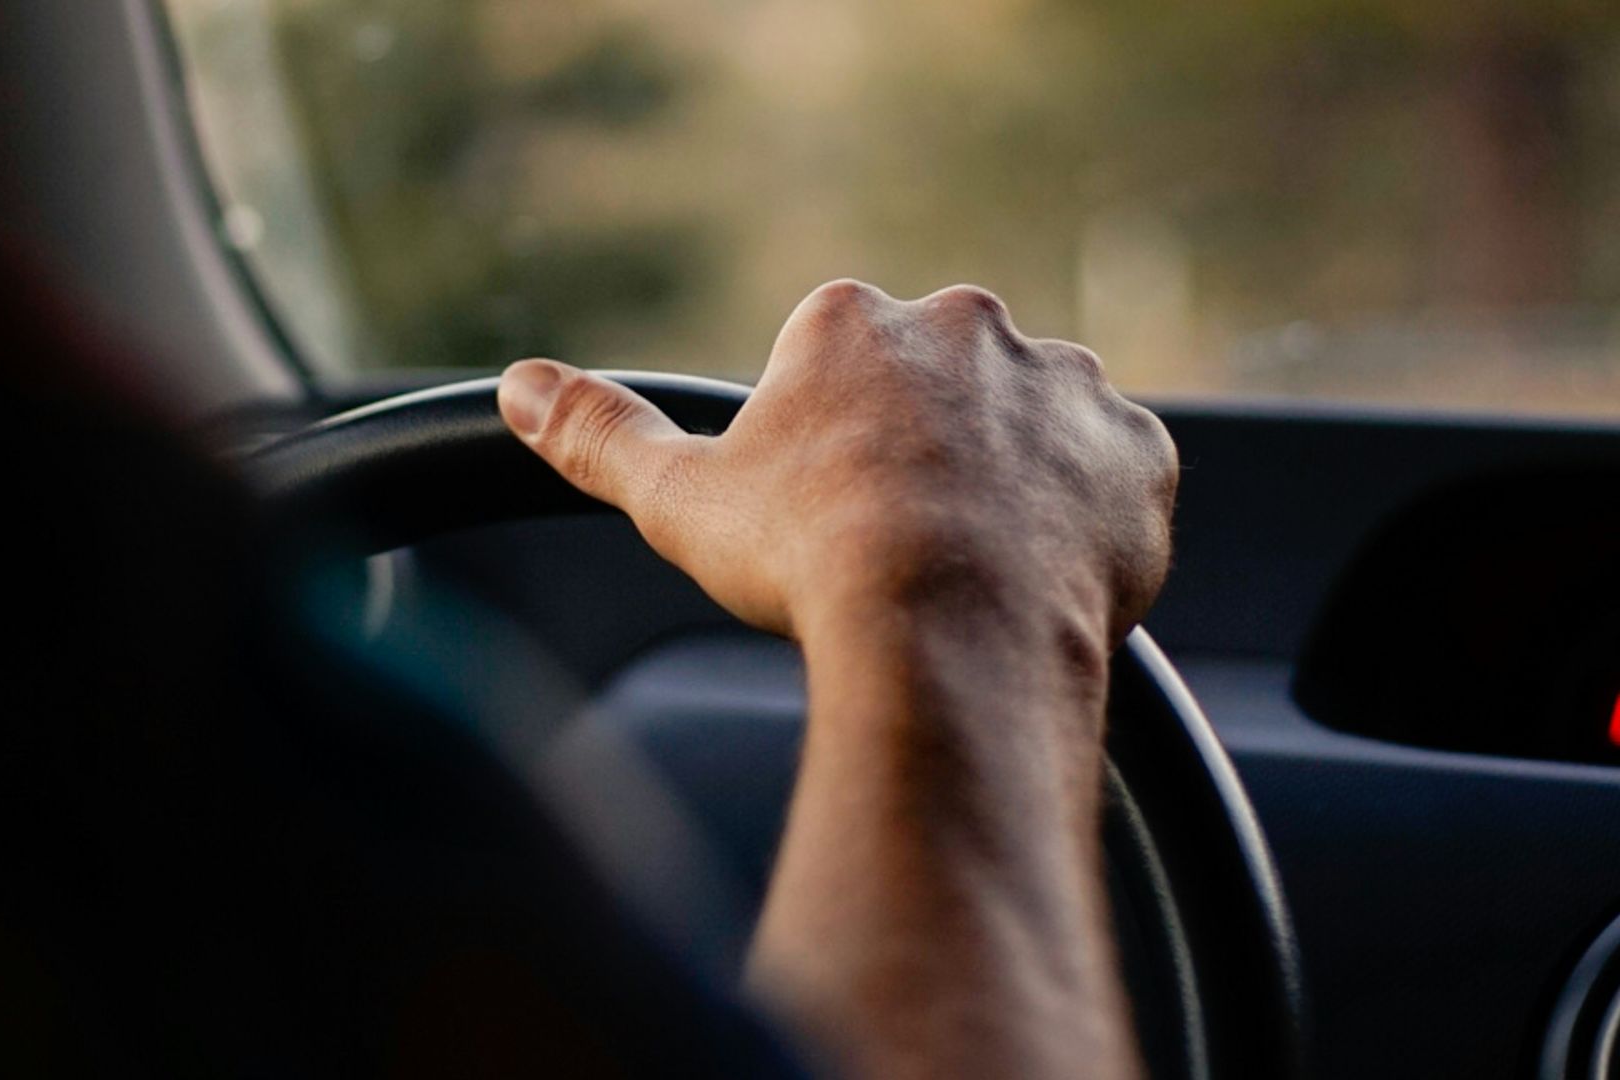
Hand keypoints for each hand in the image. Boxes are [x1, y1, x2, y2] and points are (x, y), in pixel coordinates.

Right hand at [497, 279, 1177, 657]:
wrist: (950, 636)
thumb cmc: (808, 561)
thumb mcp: (679, 499)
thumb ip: (598, 433)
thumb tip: (518, 386)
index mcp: (856, 319)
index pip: (837, 361)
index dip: (827, 447)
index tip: (827, 513)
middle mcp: (970, 326)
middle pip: (939, 388)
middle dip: (924, 455)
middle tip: (900, 548)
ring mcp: (1066, 384)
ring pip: (1031, 429)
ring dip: (1008, 483)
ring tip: (970, 576)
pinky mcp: (1139, 452)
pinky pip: (1114, 477)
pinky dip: (1086, 521)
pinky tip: (1041, 579)